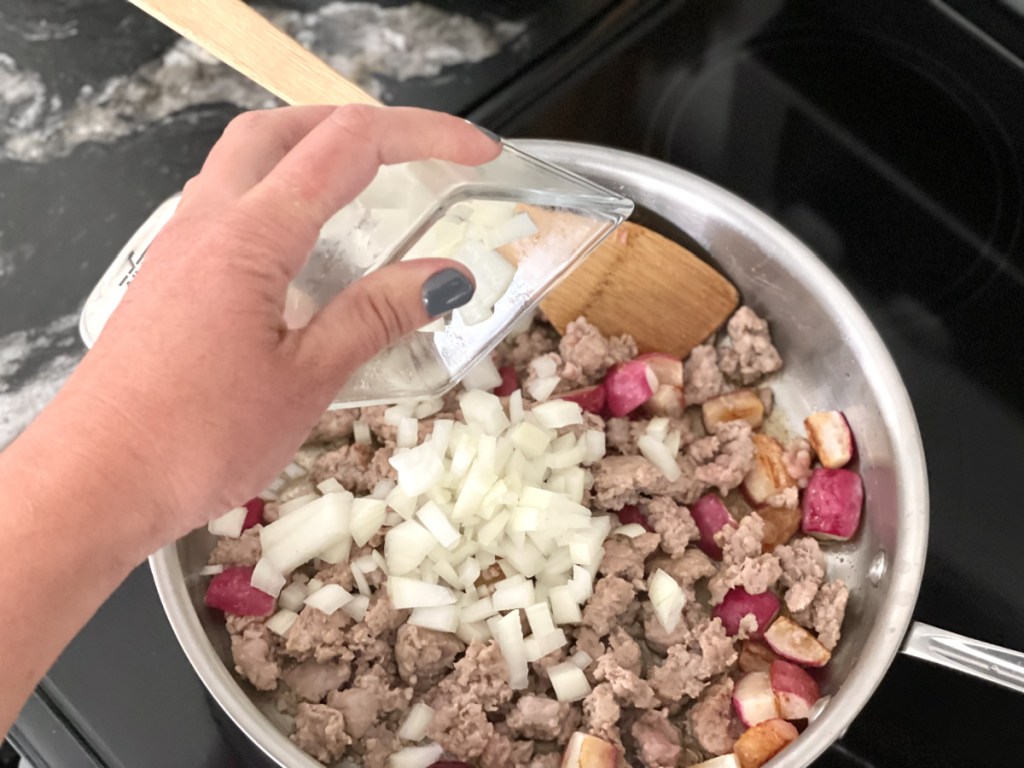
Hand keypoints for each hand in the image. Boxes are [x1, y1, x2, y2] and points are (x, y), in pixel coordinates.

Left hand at [50, 105, 498, 541]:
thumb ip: (375, 315)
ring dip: (313, 154)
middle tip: (418, 155)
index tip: (478, 153)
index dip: (423, 136)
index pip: (348, 146)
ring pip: (248, 161)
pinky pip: (229, 207)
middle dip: (360, 125)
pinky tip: (307, 252)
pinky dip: (280, 199)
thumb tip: (448, 276)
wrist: (94, 483)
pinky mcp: (170, 278)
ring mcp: (181, 247)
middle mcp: (208, 222)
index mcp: (250, 236)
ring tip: (371, 190)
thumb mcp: (305, 379)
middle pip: (286, 128)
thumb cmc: (195, 438)